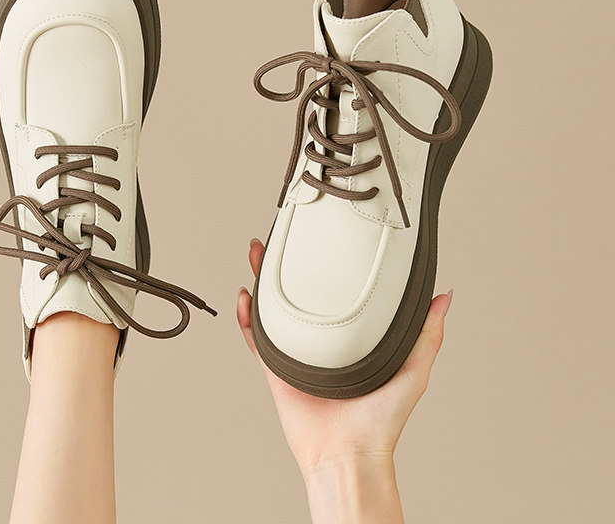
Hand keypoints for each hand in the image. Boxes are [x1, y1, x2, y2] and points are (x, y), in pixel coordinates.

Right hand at [237, 238, 451, 518]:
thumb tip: (444, 296)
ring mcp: (297, 352)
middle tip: (281, 234)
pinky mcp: (276, 369)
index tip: (324, 237)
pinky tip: (244, 297)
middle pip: (299, 291)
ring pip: (272, 307)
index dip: (326, 262)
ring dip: (262, 279)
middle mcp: (322, 340)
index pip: (336, 290)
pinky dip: (245, 319)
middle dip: (287, 262)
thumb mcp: (414, 369)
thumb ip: (427, 333)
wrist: (349, 455)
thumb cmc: (383, 421)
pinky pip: (256, 339)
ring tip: (258, 254)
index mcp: (351, 336)